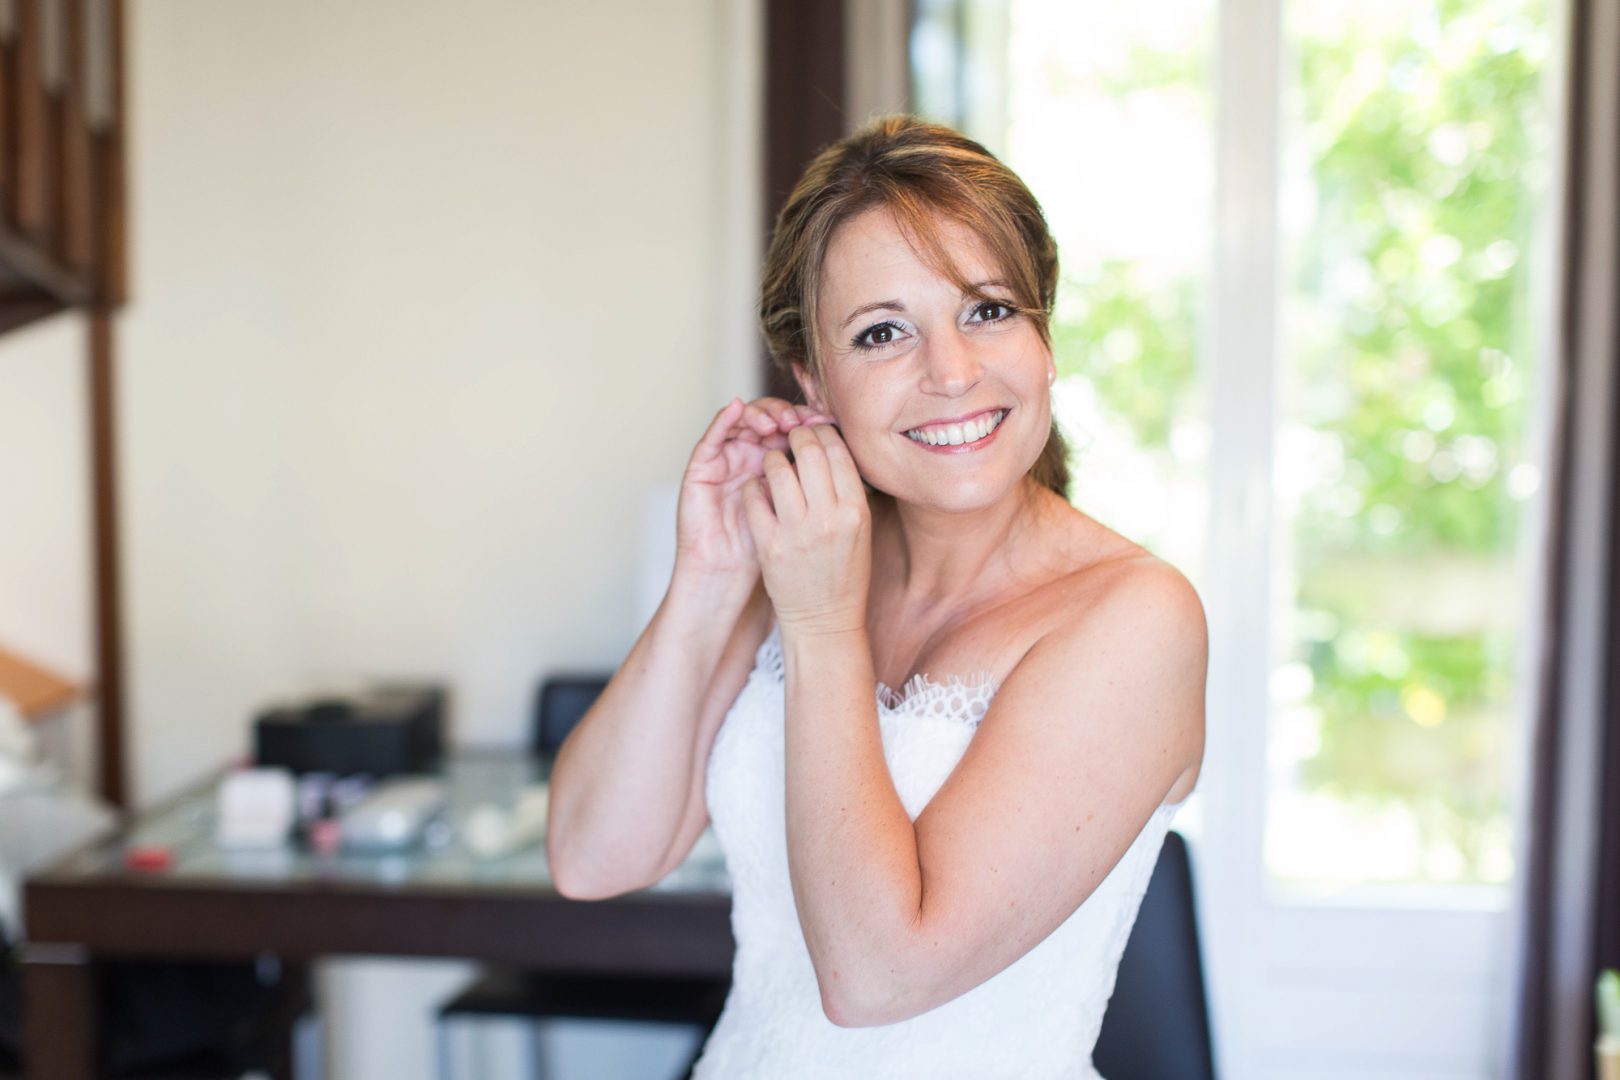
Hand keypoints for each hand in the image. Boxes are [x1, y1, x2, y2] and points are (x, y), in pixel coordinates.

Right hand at [676, 397, 833, 584]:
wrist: (724, 578)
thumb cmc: (768, 553)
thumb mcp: (795, 518)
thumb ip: (809, 486)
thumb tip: (839, 451)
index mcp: (774, 468)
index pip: (791, 430)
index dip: (808, 422)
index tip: (826, 420)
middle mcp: (748, 457)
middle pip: (769, 416)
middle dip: (788, 413)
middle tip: (804, 417)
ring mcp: (723, 459)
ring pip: (743, 417)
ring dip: (762, 411)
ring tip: (778, 419)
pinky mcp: (699, 467)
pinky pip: (712, 435)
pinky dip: (725, 418)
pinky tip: (738, 406)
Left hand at [742, 423, 871, 636]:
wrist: (824, 620)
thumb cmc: (844, 572)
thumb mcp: (860, 529)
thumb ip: (846, 489)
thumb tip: (827, 447)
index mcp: (856, 511)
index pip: (838, 451)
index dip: (823, 432)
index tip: (814, 432)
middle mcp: (828, 519)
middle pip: (808, 452)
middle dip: (796, 437)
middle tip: (791, 439)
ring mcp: (797, 532)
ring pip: (777, 470)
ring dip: (772, 458)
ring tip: (773, 463)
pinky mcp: (769, 545)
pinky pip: (755, 498)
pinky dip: (754, 486)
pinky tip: (758, 489)